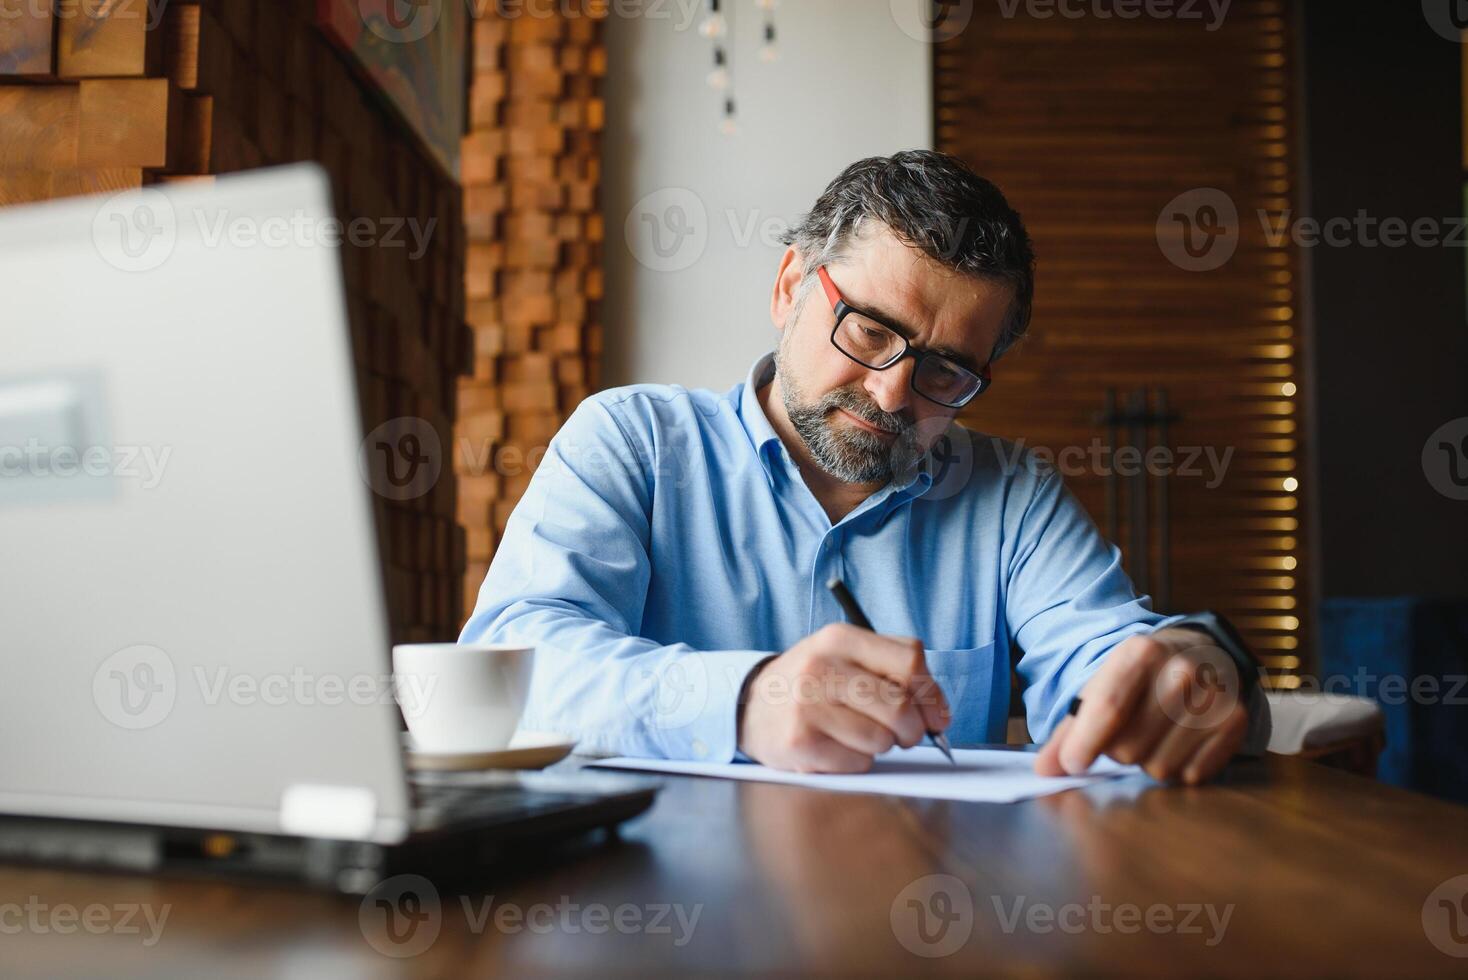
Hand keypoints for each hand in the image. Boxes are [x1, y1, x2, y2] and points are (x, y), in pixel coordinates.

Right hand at [738, 623, 949, 772]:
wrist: (750, 706)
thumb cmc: (813, 683)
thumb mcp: (845, 656)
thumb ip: (892, 669)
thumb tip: (938, 715)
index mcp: (840, 638)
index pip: (910, 661)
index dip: (932, 694)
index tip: (936, 716)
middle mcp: (821, 667)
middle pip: (900, 705)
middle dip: (912, 729)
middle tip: (903, 735)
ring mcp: (807, 705)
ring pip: (882, 739)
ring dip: (880, 745)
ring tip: (855, 733)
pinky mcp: (800, 742)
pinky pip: (858, 762)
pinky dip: (857, 761)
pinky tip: (835, 746)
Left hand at [1035, 628, 1248, 784]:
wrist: (1202, 653)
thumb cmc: (1141, 677)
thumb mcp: (1102, 686)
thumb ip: (1070, 729)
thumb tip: (1045, 770)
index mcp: (1140, 653)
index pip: (1108, 709)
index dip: (1085, 743)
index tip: (1071, 763)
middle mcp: (1182, 672)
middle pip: (1129, 747)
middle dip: (1117, 751)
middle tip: (1126, 732)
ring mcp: (1213, 698)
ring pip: (1158, 768)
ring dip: (1147, 762)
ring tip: (1154, 734)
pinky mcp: (1234, 723)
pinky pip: (1190, 775)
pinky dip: (1179, 768)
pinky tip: (1179, 742)